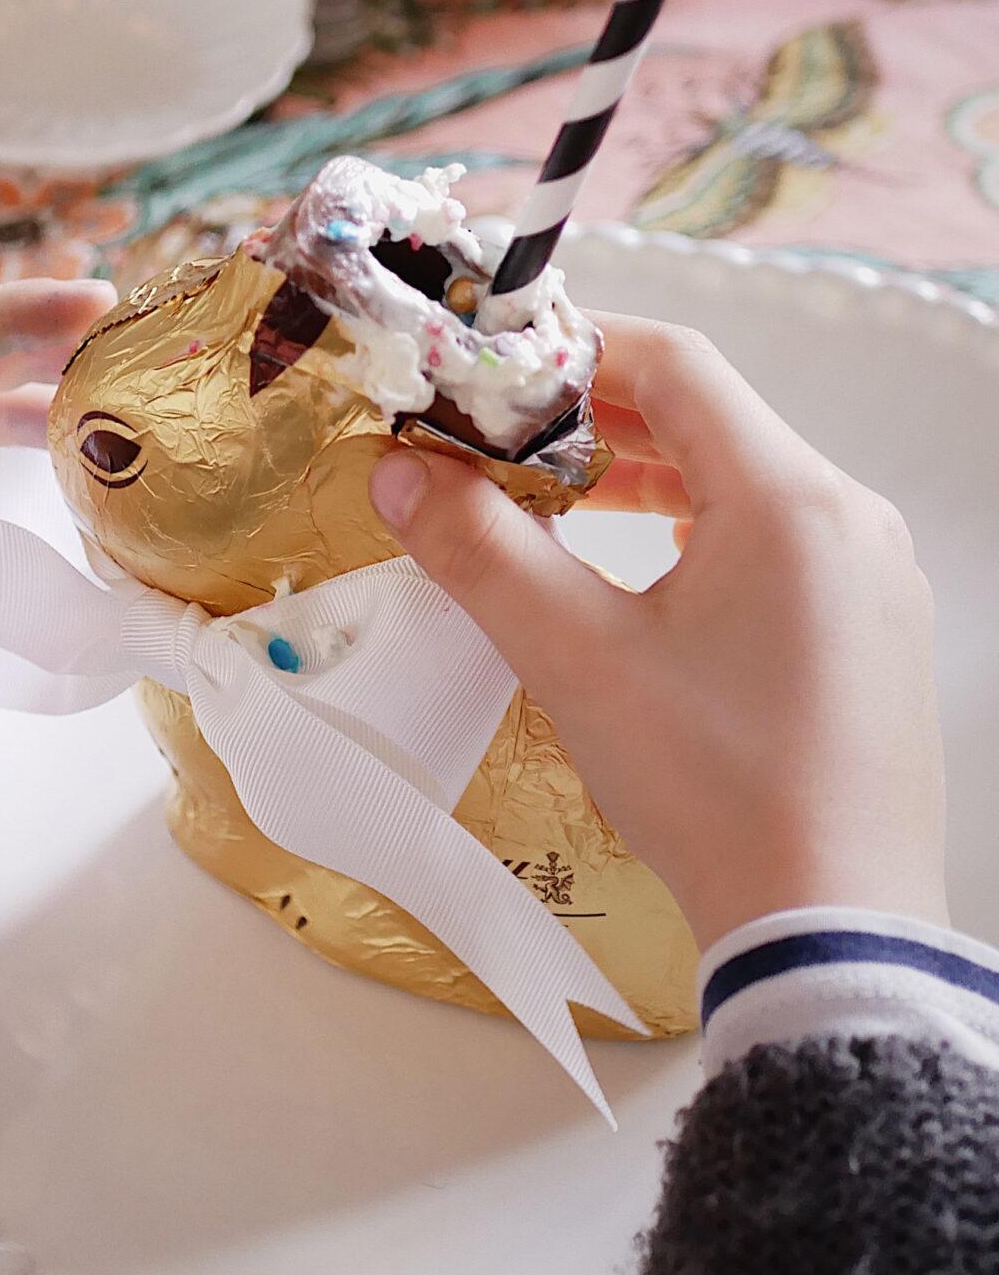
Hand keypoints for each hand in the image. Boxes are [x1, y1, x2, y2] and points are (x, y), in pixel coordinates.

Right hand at [368, 314, 947, 947]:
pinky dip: (696, 536)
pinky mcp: (872, 642)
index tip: (490, 365)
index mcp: (789, 500)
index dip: (575, 348)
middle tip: (497, 437)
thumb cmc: (712, 786)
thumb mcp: (576, 659)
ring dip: (642, 480)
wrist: (830, 926)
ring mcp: (874, 583)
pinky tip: (635, 585)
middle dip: (595, 418)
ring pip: (745, 487)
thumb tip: (401, 472)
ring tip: (551, 506)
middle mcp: (848, 520)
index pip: (677, 365)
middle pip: (712, 420)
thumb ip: (482, 551)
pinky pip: (778, 548)